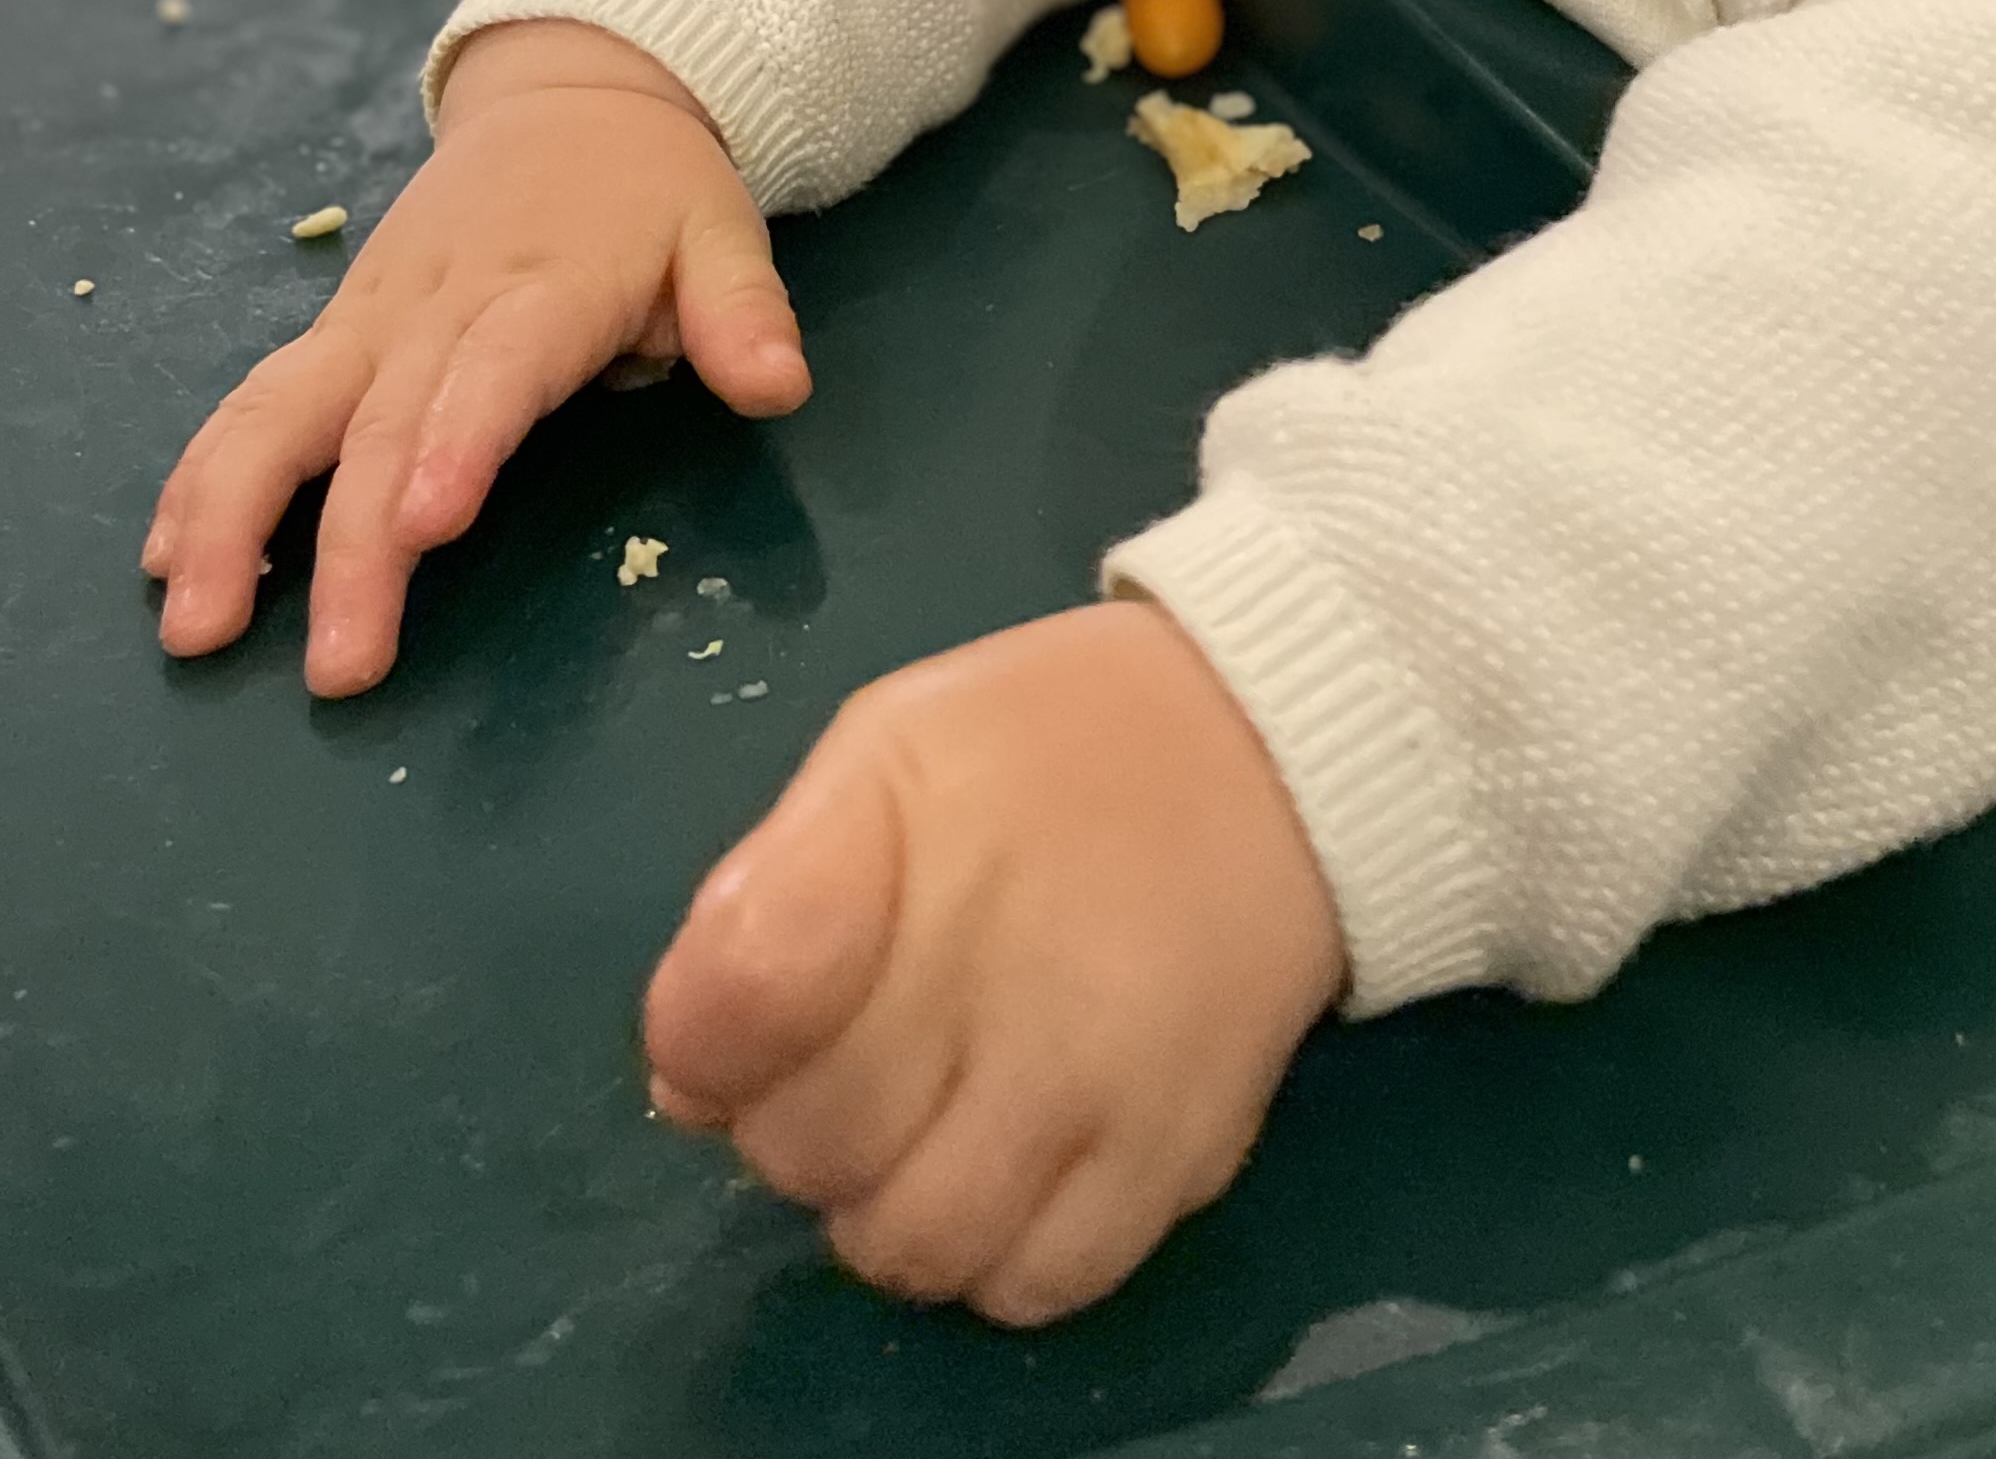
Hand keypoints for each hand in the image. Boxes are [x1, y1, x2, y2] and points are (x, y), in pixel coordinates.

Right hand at [144, 22, 807, 695]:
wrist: (572, 91)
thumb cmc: (655, 188)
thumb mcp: (723, 232)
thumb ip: (743, 314)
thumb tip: (779, 387)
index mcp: (545, 285)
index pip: (496, 369)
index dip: (458, 443)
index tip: (426, 526)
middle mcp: (442, 304)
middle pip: (383, 424)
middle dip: (349, 546)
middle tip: (339, 664)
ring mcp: (376, 318)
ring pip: (285, 409)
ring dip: (232, 514)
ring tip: (195, 622)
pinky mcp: (338, 329)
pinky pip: (258, 401)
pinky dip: (205, 475)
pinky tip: (168, 557)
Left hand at [644, 602, 1346, 1323]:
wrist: (1276, 745)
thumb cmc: (1050, 740)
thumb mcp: (888, 750)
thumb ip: (767, 898)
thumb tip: (687, 1081)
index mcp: (901, 832)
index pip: (731, 1005)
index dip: (707, 1041)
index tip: (744, 1020)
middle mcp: (999, 966)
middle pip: (805, 1149)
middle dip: (802, 1120)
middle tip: (867, 1051)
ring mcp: (1096, 1077)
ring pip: (912, 1248)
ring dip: (890, 1205)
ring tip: (937, 1122)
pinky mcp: (1180, 1152)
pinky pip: (1039, 1287)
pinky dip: (1003, 1253)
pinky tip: (1021, 1165)